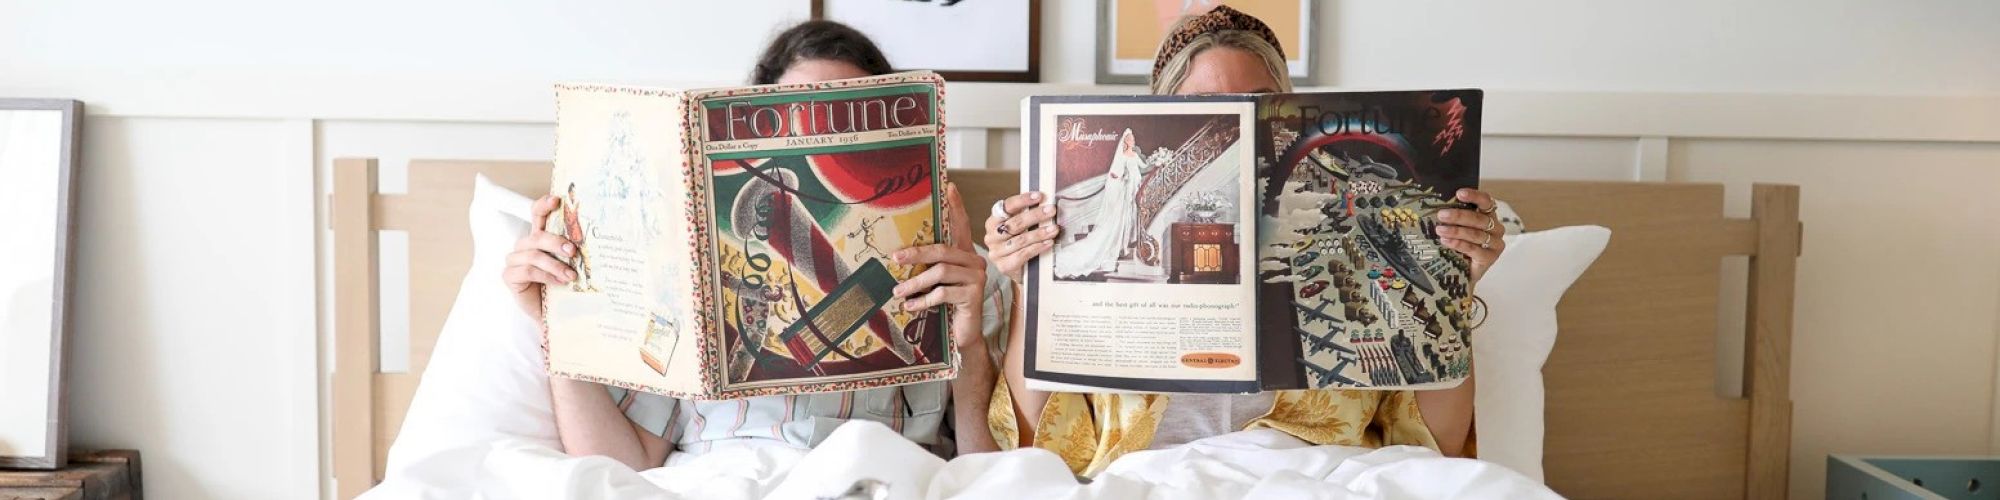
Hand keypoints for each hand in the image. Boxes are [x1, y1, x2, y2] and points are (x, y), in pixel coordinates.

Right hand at [503, 195, 578, 319]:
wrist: (555, 315)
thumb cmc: (563, 288)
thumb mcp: (570, 265)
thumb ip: (573, 251)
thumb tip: (594, 238)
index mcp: (540, 239)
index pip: (537, 215)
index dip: (544, 205)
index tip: (557, 200)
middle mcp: (525, 246)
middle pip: (537, 236)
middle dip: (556, 242)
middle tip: (573, 252)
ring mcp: (515, 260)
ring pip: (533, 254)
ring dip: (554, 264)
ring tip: (571, 275)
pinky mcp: (509, 276)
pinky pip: (526, 270)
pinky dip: (545, 276)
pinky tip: (558, 283)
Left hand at [891, 183, 987, 348]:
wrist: (963, 335)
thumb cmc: (946, 306)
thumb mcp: (936, 282)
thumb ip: (929, 266)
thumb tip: (899, 253)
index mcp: (965, 254)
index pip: (961, 225)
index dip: (956, 206)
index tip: (949, 187)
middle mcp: (975, 262)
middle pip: (942, 250)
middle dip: (916, 253)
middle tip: (895, 257)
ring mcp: (977, 278)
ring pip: (940, 272)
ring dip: (915, 283)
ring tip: (898, 291)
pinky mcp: (974, 295)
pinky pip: (944, 292)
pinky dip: (923, 300)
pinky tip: (910, 306)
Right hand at [983, 191, 1060, 283]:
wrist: (1021, 271)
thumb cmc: (1021, 245)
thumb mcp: (1021, 228)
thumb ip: (1027, 215)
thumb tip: (1046, 203)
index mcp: (993, 221)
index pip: (1006, 207)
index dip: (1023, 200)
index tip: (1039, 196)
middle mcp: (991, 236)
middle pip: (1015, 223)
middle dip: (1035, 215)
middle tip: (1051, 210)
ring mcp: (996, 252)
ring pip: (1020, 240)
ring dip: (1039, 233)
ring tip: (1054, 229)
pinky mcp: (1003, 266)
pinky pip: (1022, 255)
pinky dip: (1037, 248)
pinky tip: (1048, 243)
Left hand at [1434, 188, 1505, 282]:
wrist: (1464, 272)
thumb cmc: (1460, 246)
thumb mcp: (1458, 228)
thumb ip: (1453, 217)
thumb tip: (1436, 206)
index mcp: (1489, 216)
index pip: (1486, 201)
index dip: (1474, 196)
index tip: (1459, 193)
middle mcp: (1495, 228)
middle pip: (1479, 219)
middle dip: (1458, 216)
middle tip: (1441, 215)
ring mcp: (1495, 243)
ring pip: (1475, 234)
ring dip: (1456, 231)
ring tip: (1440, 230)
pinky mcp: (1490, 257)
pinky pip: (1474, 249)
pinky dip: (1459, 244)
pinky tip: (1446, 241)